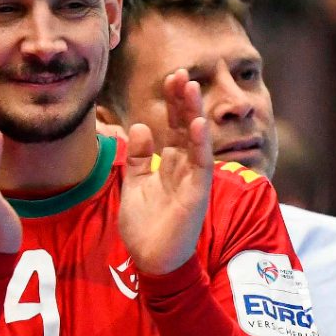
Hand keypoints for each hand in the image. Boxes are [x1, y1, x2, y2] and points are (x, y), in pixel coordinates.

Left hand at [117, 70, 211, 276]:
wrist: (151, 262)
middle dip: (182, 100)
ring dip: (193, 113)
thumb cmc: (146, 227)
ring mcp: (193, 180)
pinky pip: (200, 166)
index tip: (170, 78)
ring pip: (195, 140)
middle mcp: (185, 168)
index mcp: (170, 164)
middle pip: (186, 127)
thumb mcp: (134, 185)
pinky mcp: (197, 195)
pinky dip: (199, 144)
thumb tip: (140, 126)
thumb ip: (138, 157)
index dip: (173, 103)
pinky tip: (197, 124)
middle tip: (179, 73)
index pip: (174, 126)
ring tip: (189, 87)